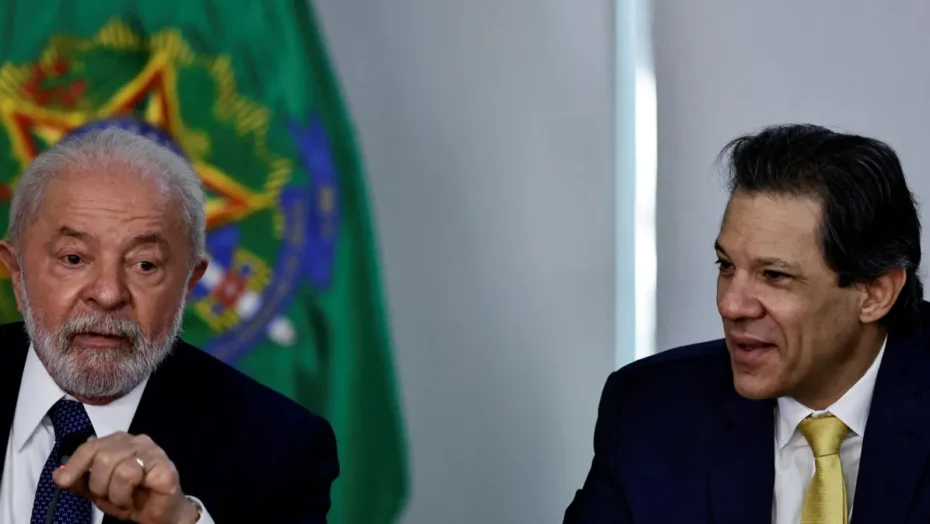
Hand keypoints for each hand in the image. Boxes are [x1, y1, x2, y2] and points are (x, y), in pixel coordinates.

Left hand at [52, 432, 199, 523]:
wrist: (159, 514)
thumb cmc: (130, 498)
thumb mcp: (98, 492)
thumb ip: (79, 482)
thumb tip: (57, 475)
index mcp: (119, 442)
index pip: (91, 446)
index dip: (75, 464)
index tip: (64, 481)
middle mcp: (136, 441)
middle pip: (103, 457)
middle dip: (99, 484)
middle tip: (108, 496)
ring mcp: (152, 451)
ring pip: (118, 468)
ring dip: (115, 492)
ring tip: (124, 498)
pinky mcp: (164, 466)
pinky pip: (134, 475)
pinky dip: (128, 493)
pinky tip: (136, 497)